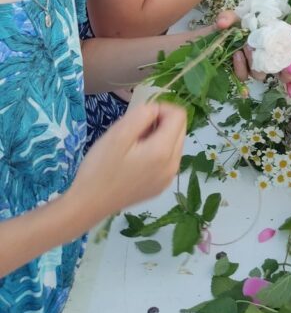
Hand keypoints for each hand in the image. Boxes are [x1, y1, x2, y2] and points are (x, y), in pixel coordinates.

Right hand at [69, 102, 186, 223]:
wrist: (87, 205)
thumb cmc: (100, 167)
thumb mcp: (118, 134)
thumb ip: (141, 115)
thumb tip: (155, 109)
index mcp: (164, 151)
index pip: (179, 115)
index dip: (161, 108)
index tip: (139, 116)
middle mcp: (173, 165)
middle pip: (180, 128)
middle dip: (160, 122)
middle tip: (134, 131)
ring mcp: (169, 178)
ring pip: (174, 143)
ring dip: (158, 136)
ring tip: (133, 145)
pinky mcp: (161, 186)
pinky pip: (168, 159)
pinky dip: (156, 152)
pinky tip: (134, 160)